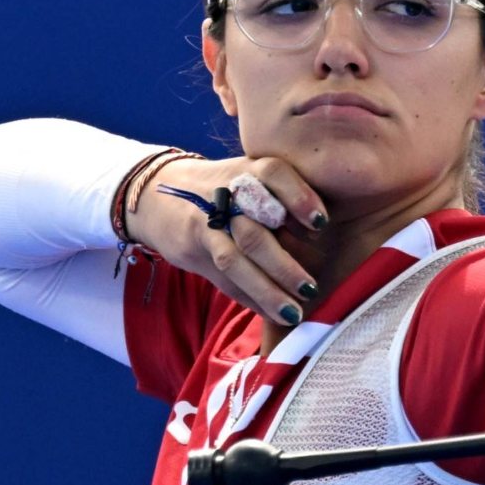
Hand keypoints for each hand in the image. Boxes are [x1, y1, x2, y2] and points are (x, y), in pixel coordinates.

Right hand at [125, 156, 327, 325]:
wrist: (160, 191)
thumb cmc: (228, 185)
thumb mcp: (253, 175)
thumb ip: (284, 194)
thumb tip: (324, 230)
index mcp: (248, 170)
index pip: (273, 174)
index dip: (298, 197)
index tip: (321, 224)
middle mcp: (224, 195)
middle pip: (252, 232)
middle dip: (282, 266)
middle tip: (310, 289)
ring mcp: (205, 225)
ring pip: (233, 262)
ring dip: (265, 291)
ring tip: (294, 313)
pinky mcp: (193, 251)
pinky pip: (223, 280)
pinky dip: (249, 299)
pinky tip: (272, 314)